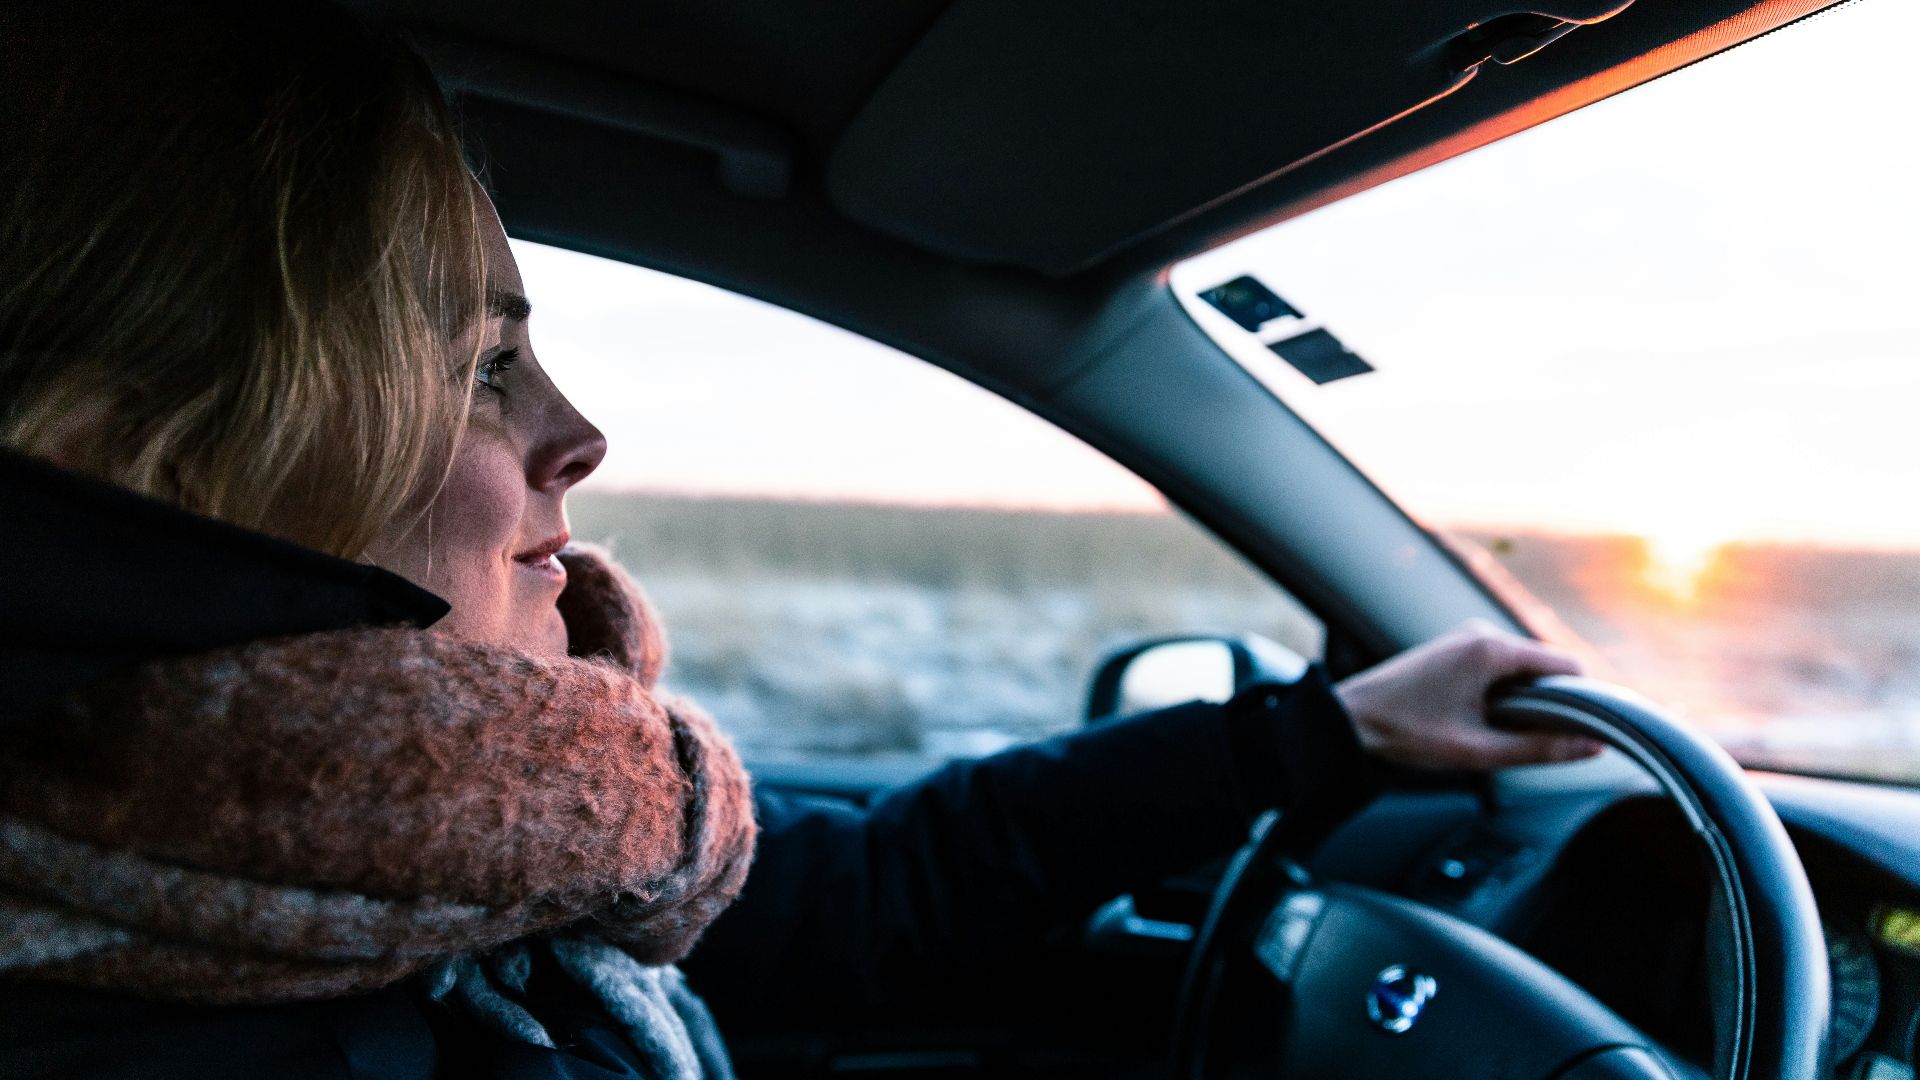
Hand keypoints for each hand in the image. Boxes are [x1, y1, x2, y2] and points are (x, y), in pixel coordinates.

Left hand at [1334, 621, 1603, 769]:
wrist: (1348, 721)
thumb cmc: (1405, 734)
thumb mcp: (1478, 751)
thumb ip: (1539, 749)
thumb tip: (1591, 748)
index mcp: (1490, 648)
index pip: (1565, 665)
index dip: (1581, 700)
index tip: (1579, 732)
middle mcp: (1480, 632)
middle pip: (1545, 666)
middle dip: (1549, 703)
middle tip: (1531, 741)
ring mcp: (1466, 638)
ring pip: (1522, 669)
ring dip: (1524, 700)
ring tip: (1498, 732)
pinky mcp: (1454, 650)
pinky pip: (1499, 668)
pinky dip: (1504, 693)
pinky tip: (1483, 720)